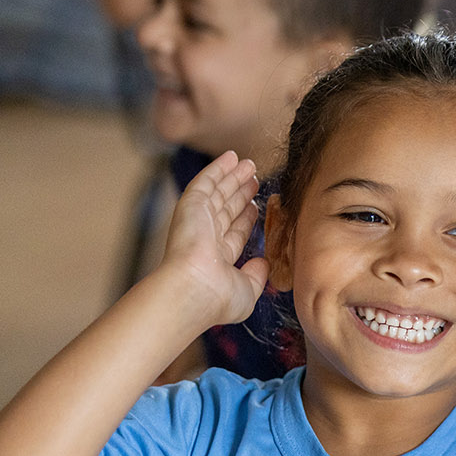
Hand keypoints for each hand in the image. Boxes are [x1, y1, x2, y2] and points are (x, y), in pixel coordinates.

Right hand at [160, 151, 268, 326]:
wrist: (195, 290)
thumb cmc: (219, 297)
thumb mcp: (247, 289)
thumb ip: (257, 275)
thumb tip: (264, 263)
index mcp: (217, 258)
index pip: (234, 232)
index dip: (246, 218)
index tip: (256, 206)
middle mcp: (206, 238)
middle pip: (227, 208)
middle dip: (240, 193)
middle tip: (254, 178)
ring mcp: (197, 221)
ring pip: (218, 192)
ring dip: (232, 177)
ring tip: (248, 164)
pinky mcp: (191, 206)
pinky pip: (206, 181)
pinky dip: (217, 169)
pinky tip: (230, 157)